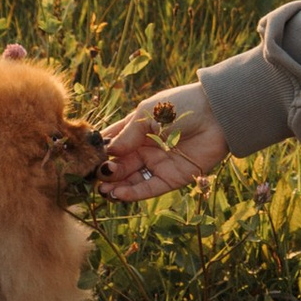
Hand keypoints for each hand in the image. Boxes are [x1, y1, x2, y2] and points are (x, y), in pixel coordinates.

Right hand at [99, 80, 230, 203]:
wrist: (216, 114)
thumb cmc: (181, 106)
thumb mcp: (147, 114)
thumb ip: (128, 134)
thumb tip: (108, 152)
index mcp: (137, 128)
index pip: (113, 142)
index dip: (99, 151)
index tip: (84, 160)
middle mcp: (145, 147)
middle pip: (120, 164)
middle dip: (106, 172)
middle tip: (94, 178)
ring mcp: (158, 163)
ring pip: (131, 179)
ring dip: (116, 185)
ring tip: (103, 189)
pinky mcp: (171, 178)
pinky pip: (148, 188)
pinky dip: (133, 193)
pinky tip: (118, 193)